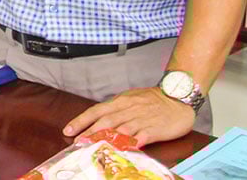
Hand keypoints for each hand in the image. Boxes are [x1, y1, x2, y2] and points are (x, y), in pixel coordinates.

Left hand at [63, 86, 195, 146]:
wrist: (178, 97)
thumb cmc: (153, 99)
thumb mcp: (131, 99)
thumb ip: (116, 109)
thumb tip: (100, 119)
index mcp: (120, 101)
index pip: (96, 110)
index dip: (81, 120)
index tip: (69, 129)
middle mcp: (128, 109)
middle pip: (105, 121)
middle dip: (89, 132)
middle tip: (77, 142)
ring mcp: (141, 119)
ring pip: (119, 129)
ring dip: (105, 139)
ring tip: (93, 147)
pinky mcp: (154, 129)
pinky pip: (141, 136)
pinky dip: (131, 142)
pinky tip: (123, 149)